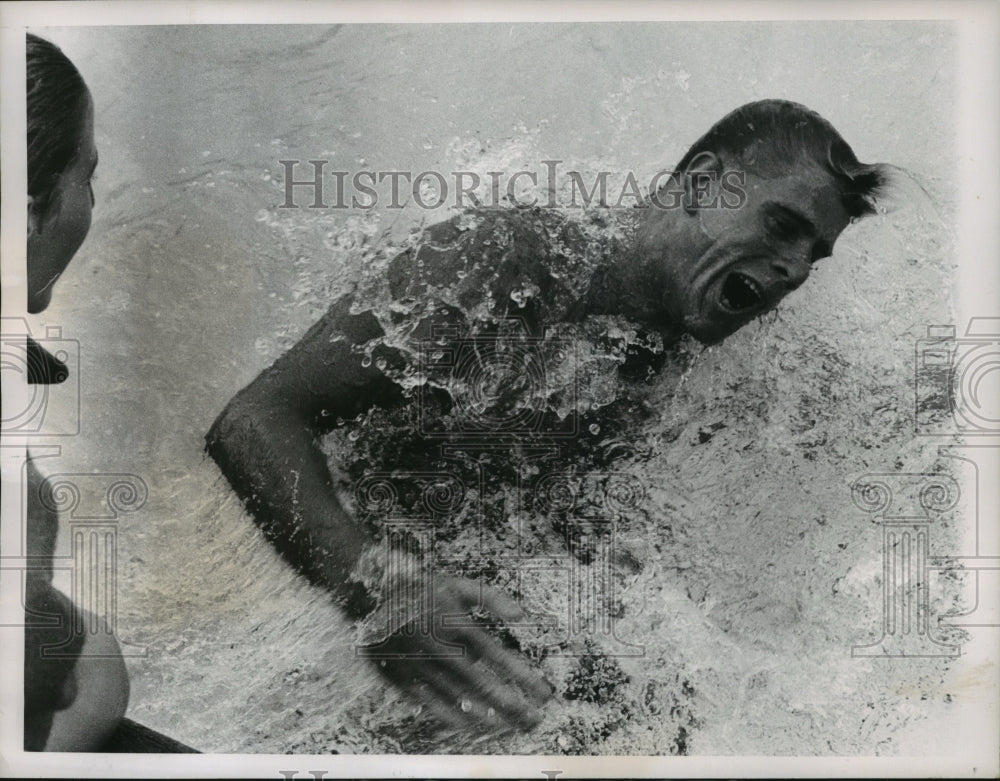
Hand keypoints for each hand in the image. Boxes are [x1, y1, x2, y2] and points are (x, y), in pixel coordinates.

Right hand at [360, 575, 551, 731]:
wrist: (369, 592)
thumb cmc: (420, 587)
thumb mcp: (458, 584)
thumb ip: (492, 597)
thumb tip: (521, 615)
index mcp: (458, 625)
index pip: (499, 657)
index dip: (523, 677)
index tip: (544, 692)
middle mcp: (442, 649)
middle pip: (483, 685)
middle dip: (512, 704)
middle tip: (534, 720)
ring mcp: (421, 666)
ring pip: (459, 698)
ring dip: (487, 714)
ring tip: (510, 725)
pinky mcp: (402, 678)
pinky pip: (430, 704)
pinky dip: (451, 715)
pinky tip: (470, 724)